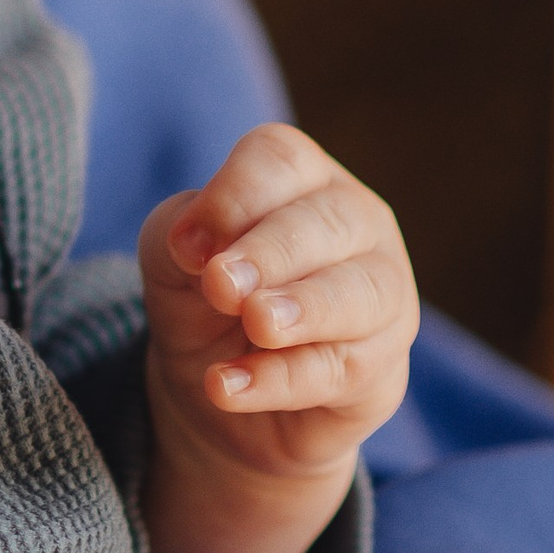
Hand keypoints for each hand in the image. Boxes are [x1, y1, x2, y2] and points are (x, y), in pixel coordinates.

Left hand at [140, 122, 417, 552]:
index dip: (237, 194)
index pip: (280, 159)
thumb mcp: (173, 252)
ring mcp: (380, 307)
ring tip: (245, 324)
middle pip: (332, 221)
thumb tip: (204, 241)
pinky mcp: (375, 381)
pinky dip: (283, 381)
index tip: (193, 239)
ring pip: (360, 296)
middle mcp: (356, 232)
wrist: (217, 393)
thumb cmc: (193, 296)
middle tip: (223, 285)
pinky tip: (230, 385)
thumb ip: (187, 233)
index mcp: (300, 179)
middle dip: (274, 250)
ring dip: (298, 309)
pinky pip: (344, 377)